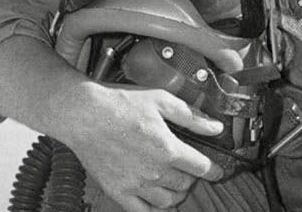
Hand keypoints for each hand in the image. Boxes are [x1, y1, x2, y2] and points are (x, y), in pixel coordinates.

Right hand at [61, 84, 224, 211]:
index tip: (218, 170)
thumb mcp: (161, 100)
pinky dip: (155, 209)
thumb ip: (191, 116)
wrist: (83, 113)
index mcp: (168, 148)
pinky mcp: (117, 191)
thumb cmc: (120, 103)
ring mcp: (135, 184)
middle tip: (188, 166)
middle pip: (185, 184)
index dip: (214, 169)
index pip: (201, 168)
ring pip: (168, 201)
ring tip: (173, 181)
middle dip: (191, 176)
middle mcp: (154, 171)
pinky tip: (156, 198)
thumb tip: (216, 127)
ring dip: (176, 193)